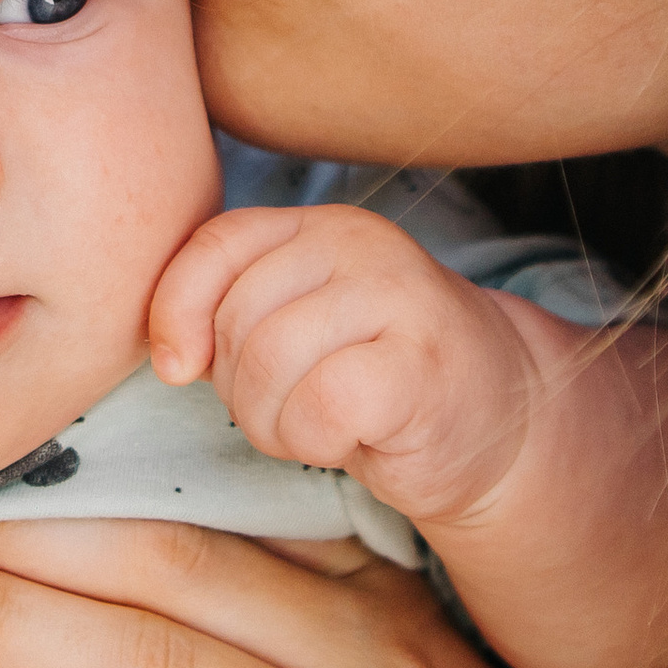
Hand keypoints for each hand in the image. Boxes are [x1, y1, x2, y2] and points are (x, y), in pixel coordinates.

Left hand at [150, 203, 555, 525]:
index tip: (180, 367)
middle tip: (285, 409)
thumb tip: (169, 357)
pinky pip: (318, 408)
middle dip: (237, 388)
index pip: (215, 245)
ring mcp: (400, 298)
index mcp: (322, 224)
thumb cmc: (372, 377)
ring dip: (273, 422)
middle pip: (237, 317)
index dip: (176, 312)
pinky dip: (313, 443)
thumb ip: (228, 311)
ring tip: (314, 426)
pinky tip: (348, 441)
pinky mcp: (422, 365)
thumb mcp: (293, 326)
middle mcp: (362, 244)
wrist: (498, 419)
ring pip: (270, 362)